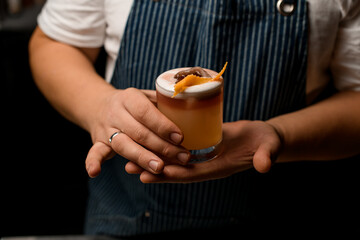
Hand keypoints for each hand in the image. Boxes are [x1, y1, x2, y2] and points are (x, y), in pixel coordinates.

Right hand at [85, 88, 189, 177]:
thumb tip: (191, 109)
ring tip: (159, 168)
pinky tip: (94, 173)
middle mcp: (115, 112)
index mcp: (129, 97)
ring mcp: (105, 128)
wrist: (99, 105)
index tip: (181, 137)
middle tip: (183, 157)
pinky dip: (92, 162)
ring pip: (123, 145)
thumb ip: (163, 103)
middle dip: (162, 146)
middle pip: (138, 132)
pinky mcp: (98, 142)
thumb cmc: (133, 103)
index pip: (146, 112)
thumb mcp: (146, 96)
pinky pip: (94, 152)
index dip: (163, 125)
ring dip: (141, 157)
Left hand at [126, 120, 281, 182]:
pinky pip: (179, 152)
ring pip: (175, 162)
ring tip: (130, 159)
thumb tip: (264, 165)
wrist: (263, 138)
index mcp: (219, 168)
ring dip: (154, 161)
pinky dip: (163, 150)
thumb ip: (265, 155)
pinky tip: (148, 144)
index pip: (193, 174)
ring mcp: (203, 158)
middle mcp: (207, 165)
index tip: (152, 172)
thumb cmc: (265, 142)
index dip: (173, 173)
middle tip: (130, 168)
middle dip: (155, 170)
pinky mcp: (201, 147)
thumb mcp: (268, 147)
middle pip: (177, 170)